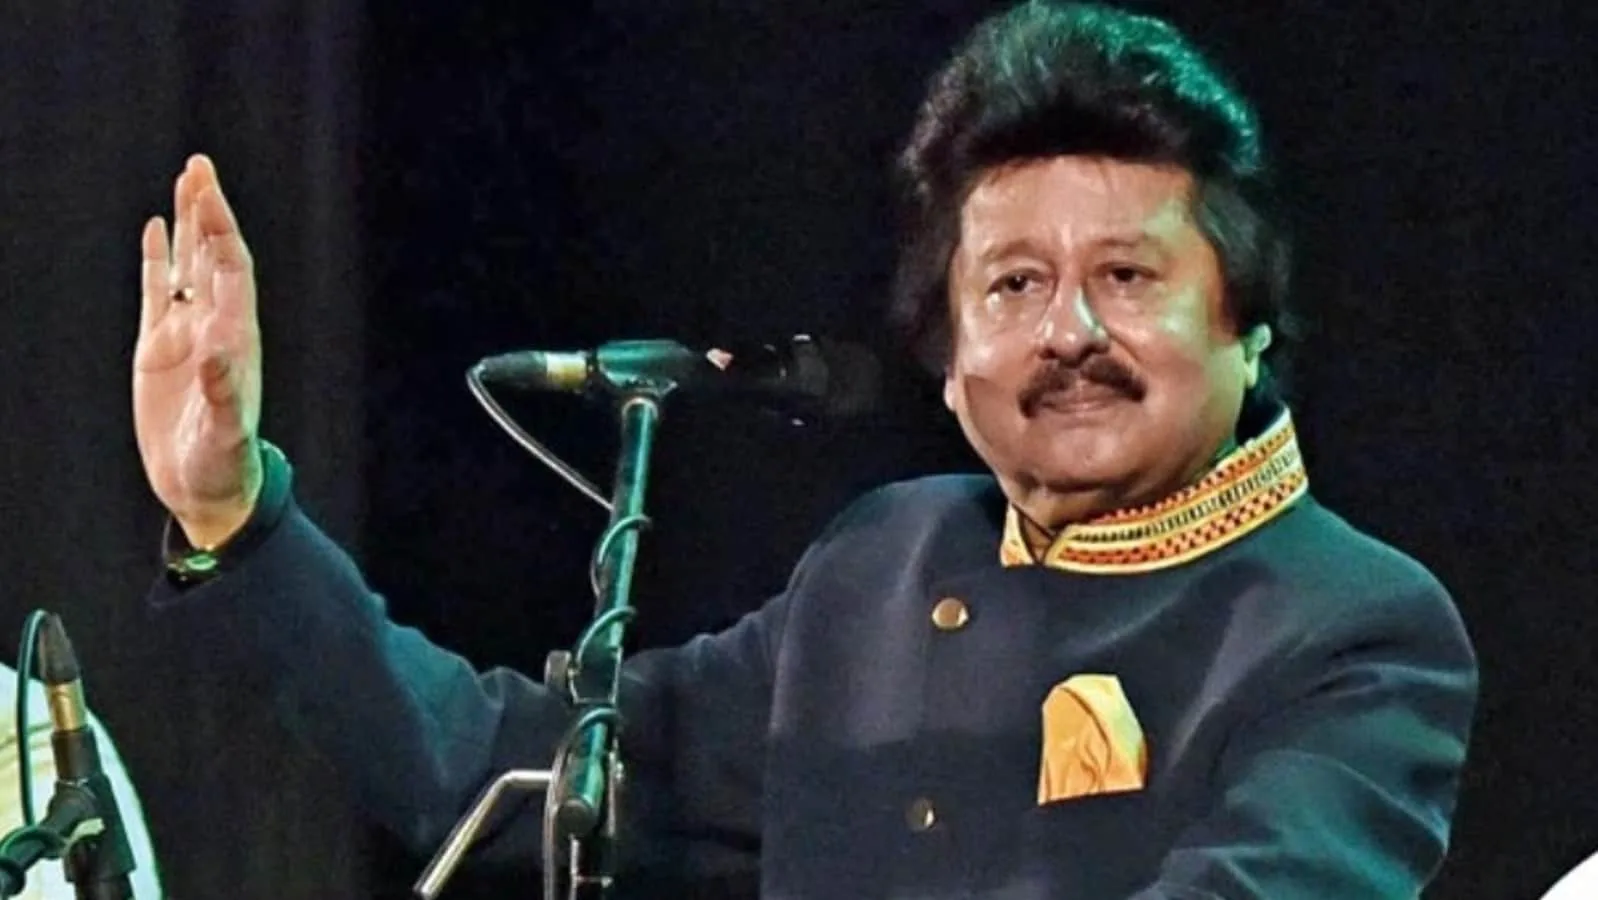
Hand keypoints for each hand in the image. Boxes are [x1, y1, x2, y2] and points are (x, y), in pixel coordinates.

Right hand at [134, 155, 263, 548]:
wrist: (205, 486)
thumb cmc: (222, 464)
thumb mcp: (224, 433)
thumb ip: (222, 394)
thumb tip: (216, 351)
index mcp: (236, 338)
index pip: (231, 269)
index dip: (222, 231)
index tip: (209, 194)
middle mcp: (215, 327)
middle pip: (213, 255)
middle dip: (208, 211)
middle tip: (199, 165)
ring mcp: (187, 333)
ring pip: (188, 266)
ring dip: (188, 225)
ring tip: (186, 180)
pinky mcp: (159, 348)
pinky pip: (159, 291)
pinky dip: (159, 260)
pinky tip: (158, 229)